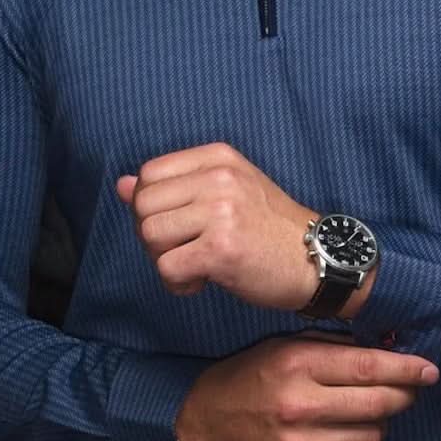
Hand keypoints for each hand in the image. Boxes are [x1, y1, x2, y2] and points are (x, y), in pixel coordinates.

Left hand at [117, 143, 318, 311]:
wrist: (318, 259)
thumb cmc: (270, 230)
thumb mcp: (227, 192)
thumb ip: (175, 186)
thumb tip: (121, 185)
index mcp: (218, 157)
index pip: (149, 174)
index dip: (151, 207)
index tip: (178, 226)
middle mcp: (219, 178)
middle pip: (143, 205)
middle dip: (153, 236)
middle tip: (184, 249)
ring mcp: (221, 212)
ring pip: (150, 236)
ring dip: (165, 261)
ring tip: (195, 266)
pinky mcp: (221, 249)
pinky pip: (167, 268)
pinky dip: (178, 284)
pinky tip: (202, 281)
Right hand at [174, 336, 438, 440]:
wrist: (204, 425)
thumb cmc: (250, 378)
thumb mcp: (285, 347)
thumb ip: (335, 348)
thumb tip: (389, 351)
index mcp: (296, 365)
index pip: (369, 368)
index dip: (407, 369)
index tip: (428, 371)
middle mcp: (299, 406)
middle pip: (379, 404)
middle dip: (403, 395)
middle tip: (405, 391)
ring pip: (375, 437)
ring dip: (381, 425)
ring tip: (365, 415)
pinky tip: (356, 440)